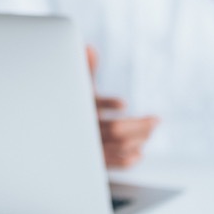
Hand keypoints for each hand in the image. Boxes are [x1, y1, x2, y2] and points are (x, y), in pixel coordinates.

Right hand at [87, 46, 158, 168]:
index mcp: (83, 111)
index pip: (95, 107)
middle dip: (139, 124)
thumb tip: (90, 48)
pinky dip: (130, 159)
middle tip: (155, 120)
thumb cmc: (75, 107)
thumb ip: (87, 68)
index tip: (123, 103)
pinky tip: (139, 152)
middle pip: (116, 130)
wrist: (58, 136)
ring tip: (150, 130)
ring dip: (139, 139)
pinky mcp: (97, 162)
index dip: (109, 104)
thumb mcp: (81, 88)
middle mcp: (86, 131)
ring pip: (119, 146)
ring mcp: (92, 148)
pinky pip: (116, 164)